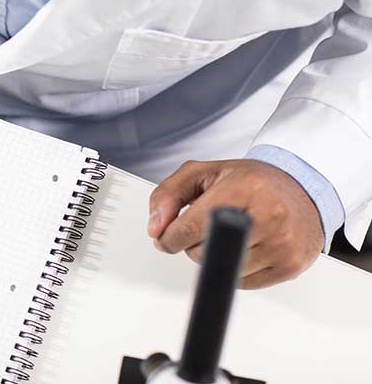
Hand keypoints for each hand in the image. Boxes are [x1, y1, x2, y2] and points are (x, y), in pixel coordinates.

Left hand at [148, 159, 323, 289]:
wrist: (302, 187)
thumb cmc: (251, 181)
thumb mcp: (203, 173)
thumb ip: (169, 194)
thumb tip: (156, 228)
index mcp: (243, 189)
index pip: (191, 227)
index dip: (169, 237)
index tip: (166, 237)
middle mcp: (268, 216)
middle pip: (202, 253)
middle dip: (193, 244)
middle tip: (206, 226)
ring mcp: (282, 244)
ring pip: (222, 271)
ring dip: (214, 258)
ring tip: (230, 233)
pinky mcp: (291, 266)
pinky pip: (244, 283)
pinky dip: (235, 269)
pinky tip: (246, 246)